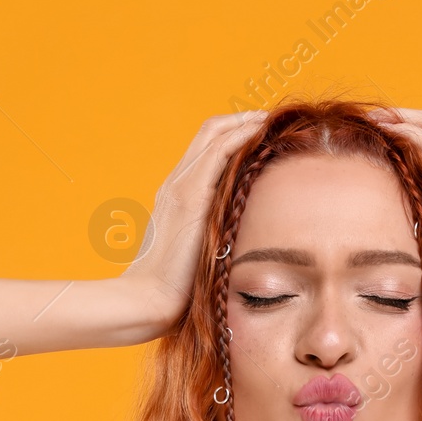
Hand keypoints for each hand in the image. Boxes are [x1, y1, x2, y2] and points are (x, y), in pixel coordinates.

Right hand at [122, 110, 266, 331]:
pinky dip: (241, 136)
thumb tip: (241, 243)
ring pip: (215, 134)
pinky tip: (262, 133)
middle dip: (243, 120)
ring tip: (272, 121)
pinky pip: (219, 152)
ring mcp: (180, 185)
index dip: (234, 133)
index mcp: (176, 194)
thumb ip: (214, 239)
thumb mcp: (198, 255)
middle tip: (271, 120)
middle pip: (210, 131)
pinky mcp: (190, 195)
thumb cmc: (175, 289)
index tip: (262, 135)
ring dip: (246, 123)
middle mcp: (176, 182)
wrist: (149, 300)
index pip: (206, 148)